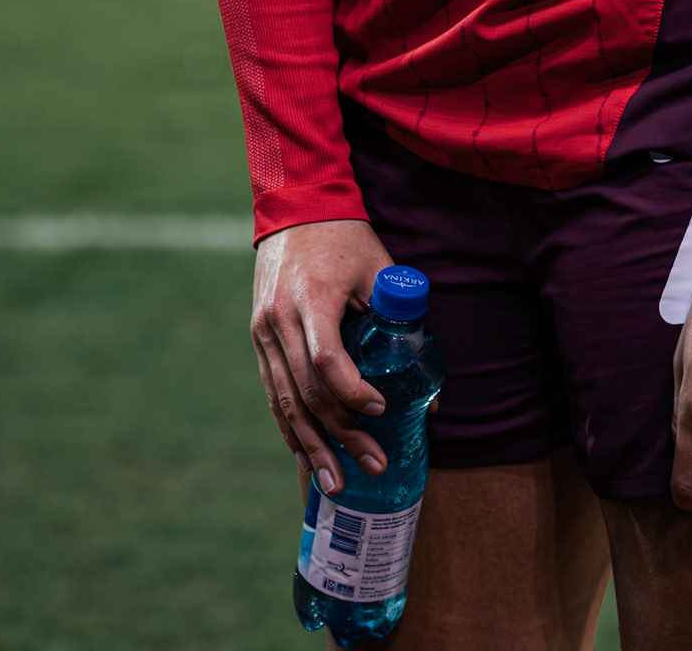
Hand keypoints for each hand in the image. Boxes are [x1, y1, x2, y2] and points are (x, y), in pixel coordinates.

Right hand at [251, 218, 394, 497]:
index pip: (326, 358)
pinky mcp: (258, 338)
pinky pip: (273, 393)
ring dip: (312, 446)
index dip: (352, 391)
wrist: (294, 205)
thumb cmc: (345, 237)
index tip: (381, 409)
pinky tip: (307, 457)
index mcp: (311, 297)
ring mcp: (263, 331)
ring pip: (284, 401)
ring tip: (335, 485)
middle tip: (373, 466)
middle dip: (340, 434)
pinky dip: (290, 429)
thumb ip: (404, 318)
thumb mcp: (379, 267)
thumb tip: (433, 389)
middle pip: (306, 391)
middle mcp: (279, 318)